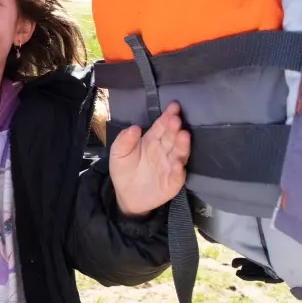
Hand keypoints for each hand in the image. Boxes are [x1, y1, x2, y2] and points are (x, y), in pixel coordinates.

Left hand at [109, 102, 190, 217]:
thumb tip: (135, 127)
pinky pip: (178, 175)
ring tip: (184, 135)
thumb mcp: (118, 153)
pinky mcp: (172, 182)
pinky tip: (178, 163)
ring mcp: (170, 166)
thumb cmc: (124, 170)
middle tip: (176, 120)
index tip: (174, 106)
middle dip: (175, 128)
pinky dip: (179, 170)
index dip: (167, 116)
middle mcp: (164, 151)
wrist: (126, 196)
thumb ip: (124, 140)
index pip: (161, 126)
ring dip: (182, 145)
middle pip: (172, 137)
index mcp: (152, 140)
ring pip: (179, 153)